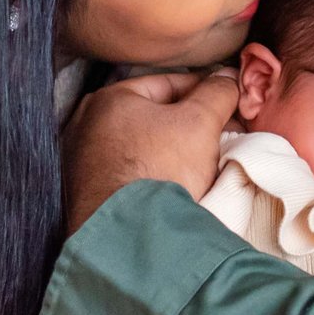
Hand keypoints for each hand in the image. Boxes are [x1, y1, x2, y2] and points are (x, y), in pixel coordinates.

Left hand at [62, 69, 239, 233]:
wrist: (128, 236)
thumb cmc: (160, 169)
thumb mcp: (200, 122)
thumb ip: (217, 93)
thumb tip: (228, 78)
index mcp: (110, 99)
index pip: (169, 84)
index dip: (206, 93)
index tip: (230, 108)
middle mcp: (87, 125)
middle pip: (154, 116)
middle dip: (189, 125)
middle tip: (221, 137)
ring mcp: (82, 161)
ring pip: (142, 146)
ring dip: (172, 151)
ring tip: (202, 164)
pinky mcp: (87, 193)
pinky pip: (129, 173)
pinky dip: (153, 173)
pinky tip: (174, 185)